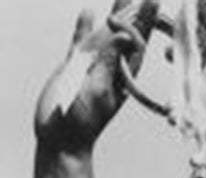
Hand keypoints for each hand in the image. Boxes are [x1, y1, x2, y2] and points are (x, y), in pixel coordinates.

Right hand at [35, 1, 159, 150]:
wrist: (60, 138)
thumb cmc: (83, 121)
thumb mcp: (99, 90)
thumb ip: (109, 62)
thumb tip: (124, 35)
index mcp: (124, 72)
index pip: (139, 40)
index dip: (145, 19)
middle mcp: (111, 65)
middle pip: (125, 32)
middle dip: (135, 10)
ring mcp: (93, 63)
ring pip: (104, 33)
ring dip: (113, 14)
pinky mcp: (74, 65)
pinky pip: (81, 41)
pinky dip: (84, 27)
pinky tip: (87, 11)